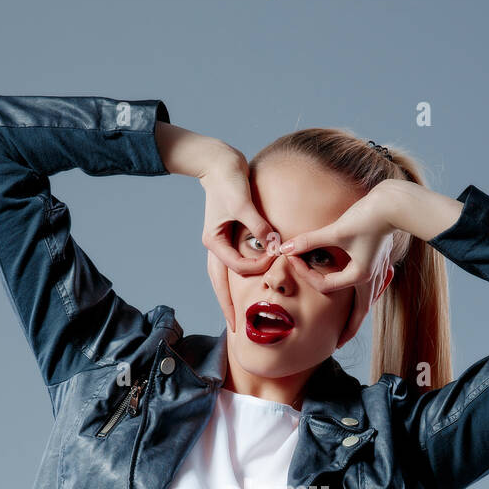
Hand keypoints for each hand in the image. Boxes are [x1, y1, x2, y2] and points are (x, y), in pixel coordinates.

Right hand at [200, 148, 278, 327]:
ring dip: (229, 296)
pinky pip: (232, 263)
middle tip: (235, 327)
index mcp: (214, 240)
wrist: (218, 161)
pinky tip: (244, 287)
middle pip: (220, 283)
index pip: (237, 267)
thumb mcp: (243, 203)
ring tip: (235, 316)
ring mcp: (220, 241)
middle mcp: (214, 244)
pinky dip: (237, 277)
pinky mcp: (228, 235)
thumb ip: (259, 225)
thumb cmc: (229, 179)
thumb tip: (274, 247)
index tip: (274, 262)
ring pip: (223, 276)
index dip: (257, 268)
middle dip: (227, 306)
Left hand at [276, 185, 394, 331]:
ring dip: (357, 315)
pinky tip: (361, 298)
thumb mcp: (336, 230)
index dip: (306, 275)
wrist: (395, 205)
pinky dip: (364, 298)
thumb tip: (285, 248)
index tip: (293, 259)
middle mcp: (371, 279)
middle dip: (348, 329)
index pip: (325, 285)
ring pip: (367, 303)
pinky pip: (371, 290)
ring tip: (350, 326)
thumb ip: (310, 240)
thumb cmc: (367, 217)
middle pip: (358, 313)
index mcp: (360, 276)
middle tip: (338, 343)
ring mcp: (378, 273)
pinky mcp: (380, 263)